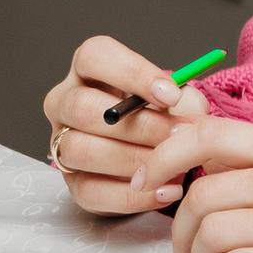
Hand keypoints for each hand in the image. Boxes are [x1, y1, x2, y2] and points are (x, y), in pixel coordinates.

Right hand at [42, 36, 211, 214]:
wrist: (155, 149)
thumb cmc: (161, 112)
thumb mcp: (176, 97)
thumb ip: (184, 100)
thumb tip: (190, 114)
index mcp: (88, 69)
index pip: (94, 56)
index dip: (133, 73)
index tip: (171, 95)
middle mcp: (65, 102)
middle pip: (81, 107)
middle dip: (137, 124)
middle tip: (177, 135)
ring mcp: (62, 142)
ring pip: (79, 150)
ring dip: (132, 160)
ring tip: (172, 166)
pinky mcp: (70, 182)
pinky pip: (89, 192)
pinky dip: (130, 196)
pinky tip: (163, 191)